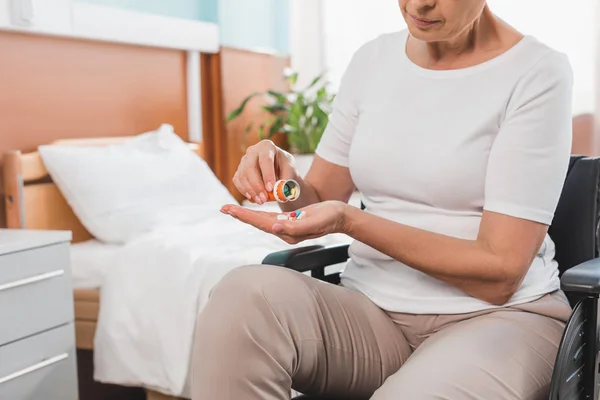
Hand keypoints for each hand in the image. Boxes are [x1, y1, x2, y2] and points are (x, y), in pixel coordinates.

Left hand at [220, 201, 349, 243]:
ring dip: (246, 214)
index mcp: (287, 232)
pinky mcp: (289, 221)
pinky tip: (251, 211)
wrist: (340, 217)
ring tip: (231, 209)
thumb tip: (273, 227)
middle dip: (240, 215)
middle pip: (257, 223)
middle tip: (223, 208)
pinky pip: (269, 217)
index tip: (230, 209)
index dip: (245, 216)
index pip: (261, 223)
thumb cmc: (329, 218)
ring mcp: (286, 227)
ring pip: (261, 220)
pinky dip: (257, 213)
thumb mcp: (313, 221)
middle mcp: (284, 231)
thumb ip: (294, 226)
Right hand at [233, 140, 296, 203]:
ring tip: (261, 201)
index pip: (265, 159)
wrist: (278, 169)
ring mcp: (244, 160)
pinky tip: (252, 198)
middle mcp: (252, 151)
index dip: (267, 174)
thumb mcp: (290, 171)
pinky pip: (237, 180)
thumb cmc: (285, 168)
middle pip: (250, 167)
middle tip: (264, 199)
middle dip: (257, 185)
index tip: (271, 188)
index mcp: (267, 146)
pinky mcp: (239, 170)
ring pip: (242, 175)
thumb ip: (286, 180)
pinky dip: (243, 190)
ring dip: (251, 190)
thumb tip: (279, 192)